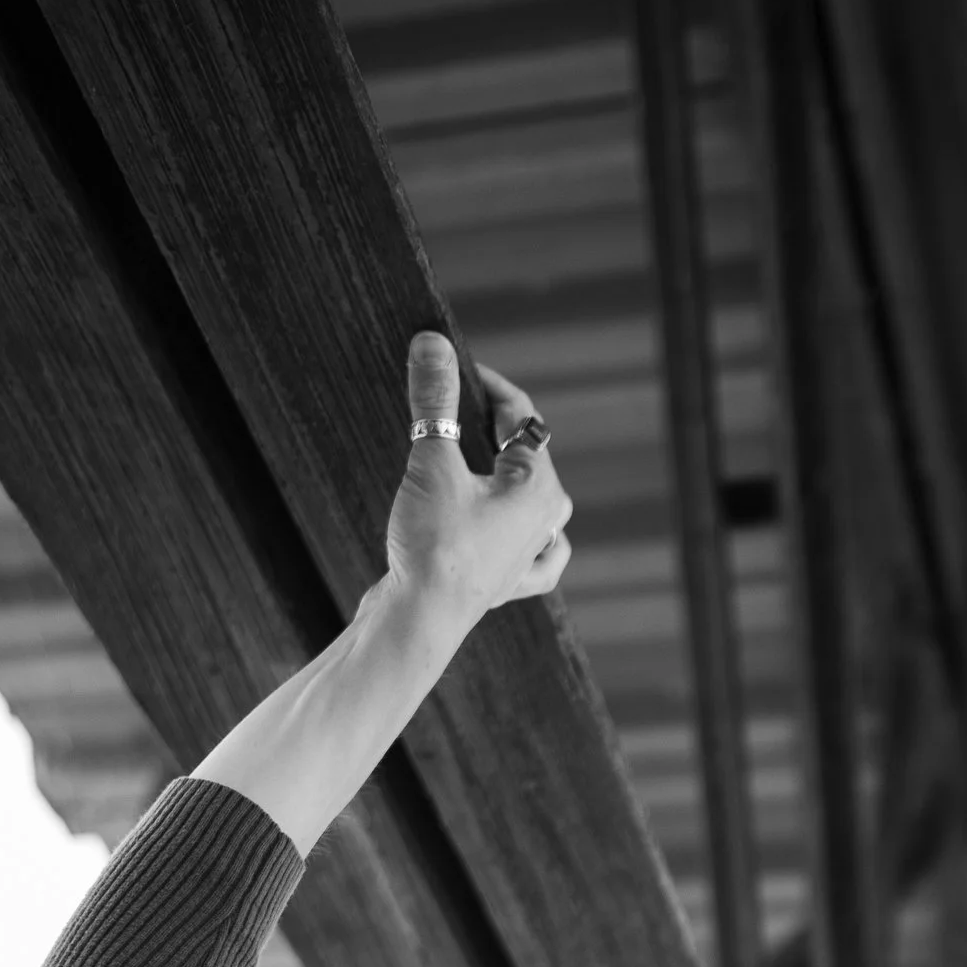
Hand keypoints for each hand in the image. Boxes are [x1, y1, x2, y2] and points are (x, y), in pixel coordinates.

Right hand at [383, 332, 572, 625]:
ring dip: (504, 476)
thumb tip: (432, 345)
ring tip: (474, 458)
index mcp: (541, 488)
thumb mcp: (432, 463)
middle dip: (491, 427)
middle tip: (455, 404)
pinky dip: (519, 536)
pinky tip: (517, 535)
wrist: (420, 621)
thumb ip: (433, 401)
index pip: (520, 415)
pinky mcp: (506, 583)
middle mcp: (545, 522)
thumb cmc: (433, 546)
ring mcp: (529, 555)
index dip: (485, 383)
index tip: (451, 363)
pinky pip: (528, 553)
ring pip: (529, 502)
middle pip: (524, 456)